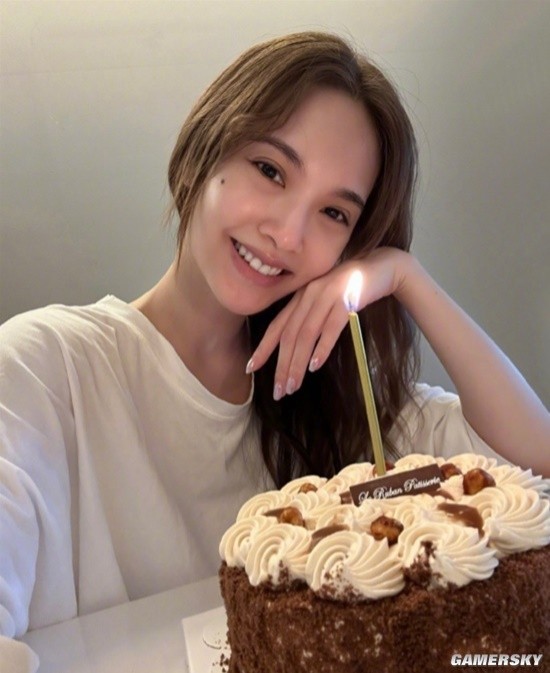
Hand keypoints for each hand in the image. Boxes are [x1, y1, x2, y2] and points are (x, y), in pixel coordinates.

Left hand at [247, 248, 410, 398]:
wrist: (381, 268)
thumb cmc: (352, 291)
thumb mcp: (325, 303)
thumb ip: (310, 319)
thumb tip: (297, 352)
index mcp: (301, 297)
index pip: (277, 326)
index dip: (263, 348)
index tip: (251, 368)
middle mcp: (309, 295)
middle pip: (290, 335)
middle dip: (282, 365)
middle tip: (279, 391)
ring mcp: (327, 295)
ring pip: (306, 334)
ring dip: (297, 363)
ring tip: (293, 386)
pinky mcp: (347, 299)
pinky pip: (331, 327)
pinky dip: (322, 347)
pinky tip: (315, 365)